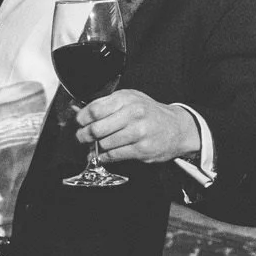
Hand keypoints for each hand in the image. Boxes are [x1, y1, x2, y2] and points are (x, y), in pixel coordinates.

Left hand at [71, 90, 199, 164]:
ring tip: (93, 146)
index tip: (79, 123)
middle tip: (81, 137)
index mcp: (126, 99)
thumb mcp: (130, 99)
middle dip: (83, 135)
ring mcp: (138, 133)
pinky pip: (114, 155)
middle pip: (96, 128)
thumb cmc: (149, 112)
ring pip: (104, 144)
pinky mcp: (142, 149)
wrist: (177, 128)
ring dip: (95, 147)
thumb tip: (78, 111)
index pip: (94, 110)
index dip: (81, 119)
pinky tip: (102, 154)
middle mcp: (133, 114)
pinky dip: (104, 157)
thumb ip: (106, 104)